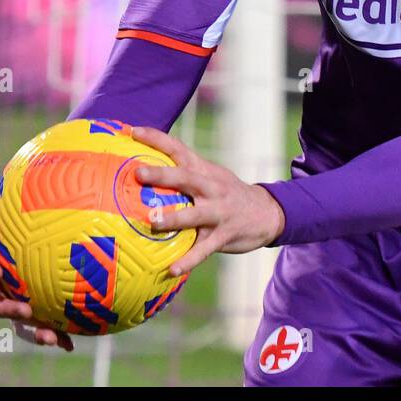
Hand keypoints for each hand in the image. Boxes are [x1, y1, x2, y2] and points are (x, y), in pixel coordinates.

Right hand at [0, 173, 74, 350]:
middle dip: (7, 308)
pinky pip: (40, 330)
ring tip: (51, 336)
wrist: (19, 256)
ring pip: (19, 324)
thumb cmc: (7, 233)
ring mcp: (13, 307)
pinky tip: (69, 343)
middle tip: (23, 308)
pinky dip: (54, 337)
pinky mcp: (30, 319)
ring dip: (33, 331)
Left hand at [129, 126, 285, 275]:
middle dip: (162, 175)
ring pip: (195, 214)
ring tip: (154, 223)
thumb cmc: (227, 194)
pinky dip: (189, 260)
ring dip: (174, 218)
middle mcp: (212, 188)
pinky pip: (204, 249)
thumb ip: (185, 173)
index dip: (156, 138)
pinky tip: (173, 269)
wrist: (268, 213)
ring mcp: (219, 212)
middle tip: (139, 173)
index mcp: (205, 171)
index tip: (132, 130)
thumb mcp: (211, 177)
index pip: (179, 149)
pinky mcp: (224, 235)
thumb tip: (143, 170)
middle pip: (186, 177)